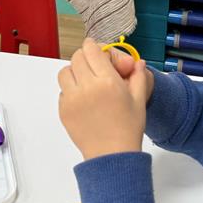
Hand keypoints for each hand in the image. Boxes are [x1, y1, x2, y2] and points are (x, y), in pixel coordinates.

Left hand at [58, 38, 149, 160]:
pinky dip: (70, 90)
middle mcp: (87, 87)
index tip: (96, 49)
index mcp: (107, 81)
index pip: (91, 50)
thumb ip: (137, 76)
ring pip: (65, 72)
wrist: (112, 155)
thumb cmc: (128, 128)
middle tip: (94, 66)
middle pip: (77, 58)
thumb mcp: (139, 99)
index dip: (93, 46)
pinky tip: (84, 99)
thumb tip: (137, 62)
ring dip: (74, 72)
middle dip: (85, 58)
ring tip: (86, 82)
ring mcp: (72, 99)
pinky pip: (62, 91)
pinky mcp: (64, 110)